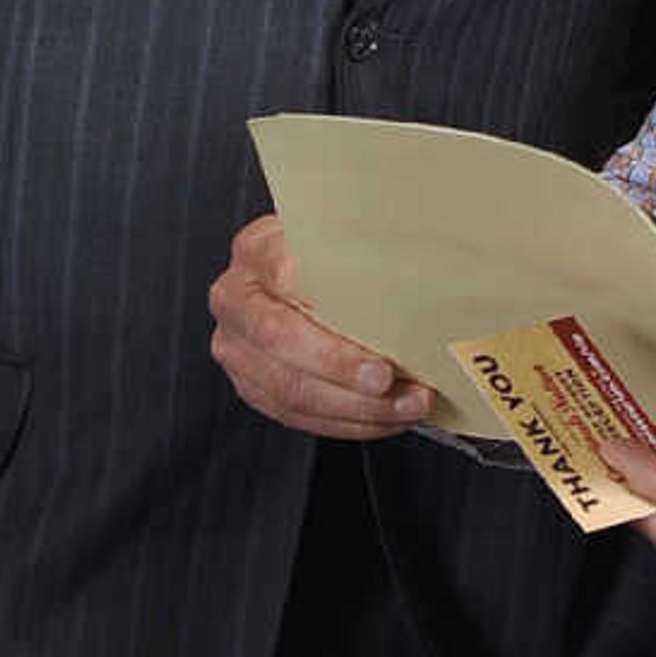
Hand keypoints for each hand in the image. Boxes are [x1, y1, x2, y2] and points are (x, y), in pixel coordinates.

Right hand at [207, 213, 434, 438]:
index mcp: (256, 250)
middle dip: (339, 365)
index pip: (282, 269)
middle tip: (386, 376)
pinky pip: (298, 415)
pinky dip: (349, 421)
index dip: (321, 295)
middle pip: (280, 338)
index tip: (365, 312)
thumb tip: (418, 263)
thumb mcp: (342, 235)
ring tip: (406, 403)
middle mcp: (237, 299)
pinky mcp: (253, 386)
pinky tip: (386, 416)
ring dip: (355, 405)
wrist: (303, 279)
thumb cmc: (330, 258)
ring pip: (290, 388)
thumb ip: (363, 245)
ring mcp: (239, 348)